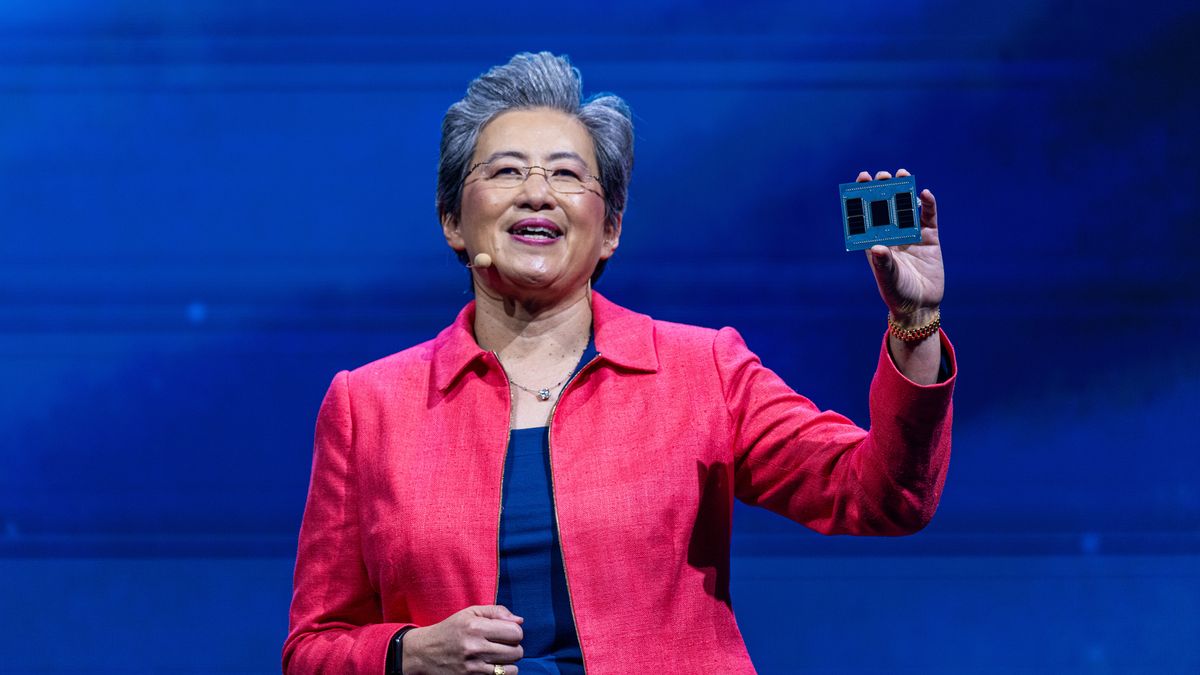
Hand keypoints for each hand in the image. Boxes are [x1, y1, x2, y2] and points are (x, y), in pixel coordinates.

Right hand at [403, 605, 523, 673]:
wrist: (424, 652)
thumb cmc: (450, 629)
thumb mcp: (470, 613)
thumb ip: (496, 612)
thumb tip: (520, 621)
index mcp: (476, 627)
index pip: (515, 633)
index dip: (515, 632)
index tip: (506, 632)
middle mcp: (475, 648)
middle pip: (517, 651)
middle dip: (513, 647)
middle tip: (501, 645)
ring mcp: (473, 667)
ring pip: (512, 668)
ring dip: (508, 662)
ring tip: (497, 656)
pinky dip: (501, 673)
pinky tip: (492, 666)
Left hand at [856, 169, 943, 324]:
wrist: (920, 306)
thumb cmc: (898, 294)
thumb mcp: (889, 279)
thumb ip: (883, 263)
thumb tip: (876, 247)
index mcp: (875, 242)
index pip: (866, 215)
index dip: (863, 196)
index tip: (862, 179)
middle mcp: (892, 235)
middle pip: (886, 206)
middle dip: (883, 189)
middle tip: (883, 175)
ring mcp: (911, 235)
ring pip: (906, 207)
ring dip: (903, 191)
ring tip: (900, 174)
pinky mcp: (929, 238)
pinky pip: (928, 217)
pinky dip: (927, 205)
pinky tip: (924, 194)